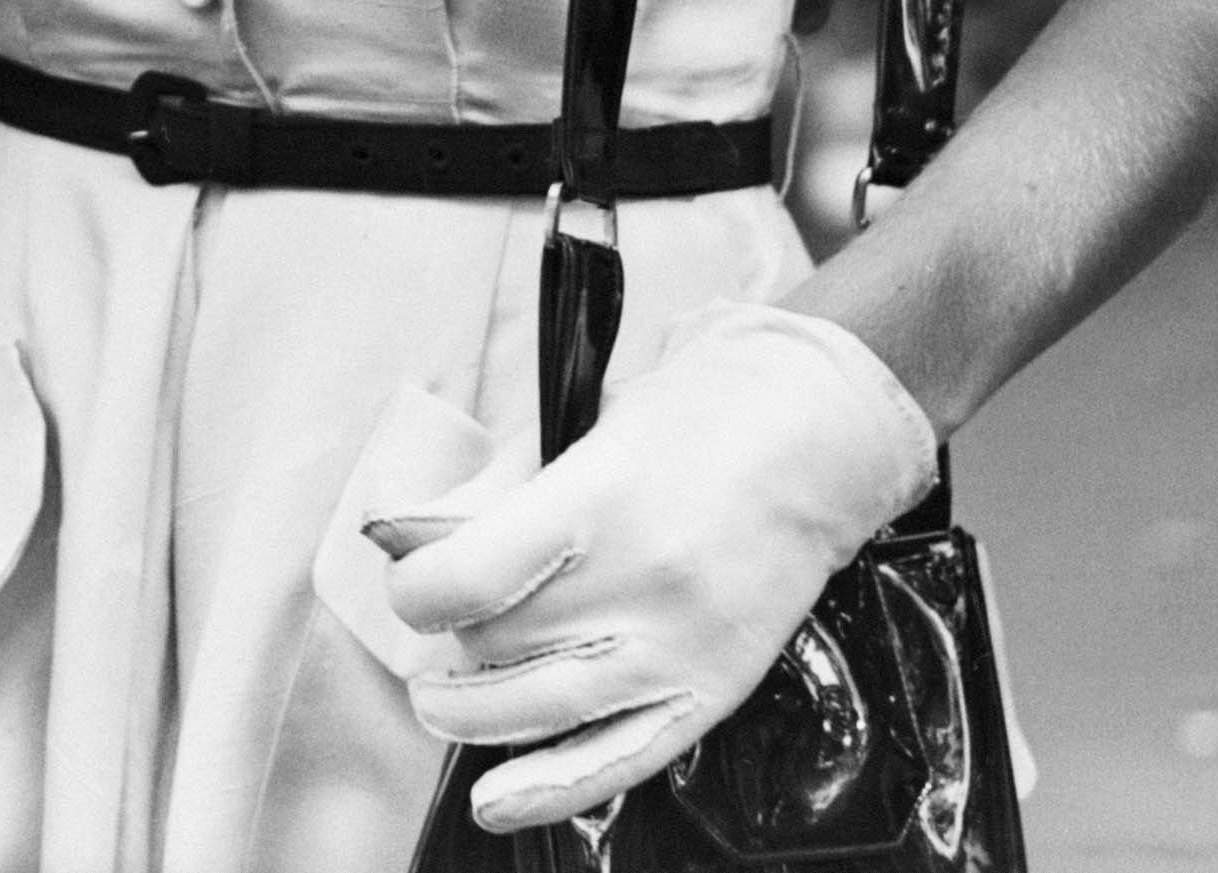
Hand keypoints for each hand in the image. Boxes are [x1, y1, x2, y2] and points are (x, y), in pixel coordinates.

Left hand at [378, 302, 939, 832]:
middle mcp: (643, 583)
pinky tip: (497, 800)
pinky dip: (548, 788)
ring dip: (468, 714)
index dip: (413, 588)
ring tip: (441, 700)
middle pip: (496, 645)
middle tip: (448, 617)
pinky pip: (619, 760)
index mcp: (600, 498)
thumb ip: (487, 491)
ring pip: (538, 712)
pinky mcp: (713, 691)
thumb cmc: (688, 417)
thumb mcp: (575, 423)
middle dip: (450, 638)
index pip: (466, 577)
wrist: (815, 437)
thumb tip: (401, 542)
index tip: (410, 577)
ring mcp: (682, 646)